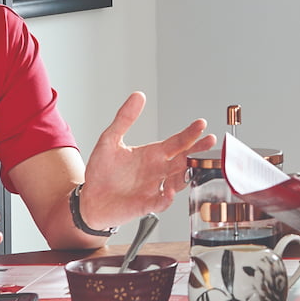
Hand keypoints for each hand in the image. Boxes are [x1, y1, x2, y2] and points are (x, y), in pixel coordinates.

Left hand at [76, 91, 212, 231]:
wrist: (90, 199)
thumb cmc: (101, 171)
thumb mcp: (110, 139)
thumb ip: (125, 118)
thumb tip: (138, 95)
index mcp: (152, 155)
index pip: (177, 142)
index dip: (189, 134)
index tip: (201, 124)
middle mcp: (158, 171)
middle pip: (184, 160)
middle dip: (198, 151)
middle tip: (209, 141)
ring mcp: (154, 188)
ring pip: (178, 180)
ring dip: (185, 173)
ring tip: (191, 164)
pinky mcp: (145, 205)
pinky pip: (161, 202)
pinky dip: (167, 198)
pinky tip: (169, 191)